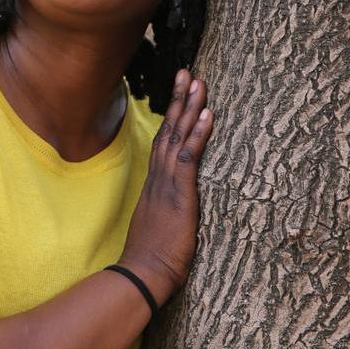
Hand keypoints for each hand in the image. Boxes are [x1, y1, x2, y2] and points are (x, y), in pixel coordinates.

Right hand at [118, 69, 213, 305]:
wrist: (141, 276)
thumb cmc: (150, 261)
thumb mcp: (158, 229)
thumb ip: (164, 213)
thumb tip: (171, 212)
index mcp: (155, 187)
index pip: (164, 144)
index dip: (172, 119)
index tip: (179, 96)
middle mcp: (159, 180)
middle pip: (169, 131)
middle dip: (179, 101)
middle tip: (187, 73)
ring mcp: (167, 185)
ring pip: (178, 138)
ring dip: (189, 108)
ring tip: (198, 82)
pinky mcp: (179, 195)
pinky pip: (189, 158)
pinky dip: (198, 134)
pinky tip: (207, 114)